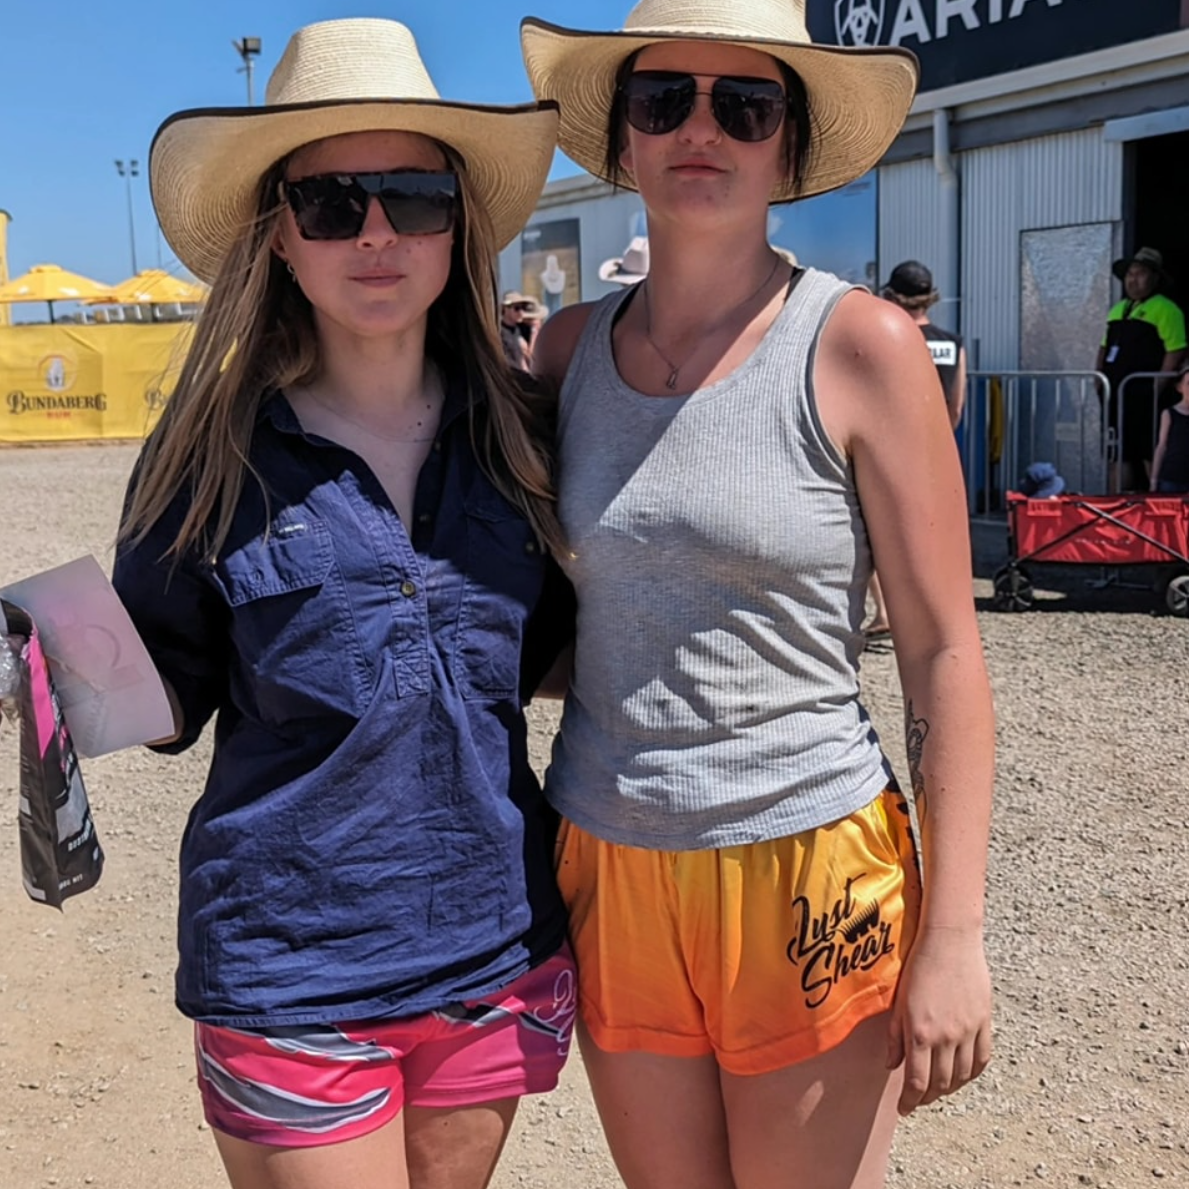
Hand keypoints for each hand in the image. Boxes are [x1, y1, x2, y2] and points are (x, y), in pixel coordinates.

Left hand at [886, 924, 991, 1114]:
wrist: (950, 940)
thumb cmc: (917, 965)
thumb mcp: (898, 1001)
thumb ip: (895, 1036)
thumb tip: (891, 1065)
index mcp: (920, 1033)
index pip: (916, 1082)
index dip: (909, 1101)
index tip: (903, 1109)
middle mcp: (946, 1037)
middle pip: (940, 1084)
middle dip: (926, 1098)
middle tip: (917, 1100)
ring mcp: (968, 1032)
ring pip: (962, 1077)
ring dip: (949, 1089)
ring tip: (937, 1090)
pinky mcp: (984, 1023)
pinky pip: (981, 1059)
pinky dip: (971, 1074)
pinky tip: (962, 1076)